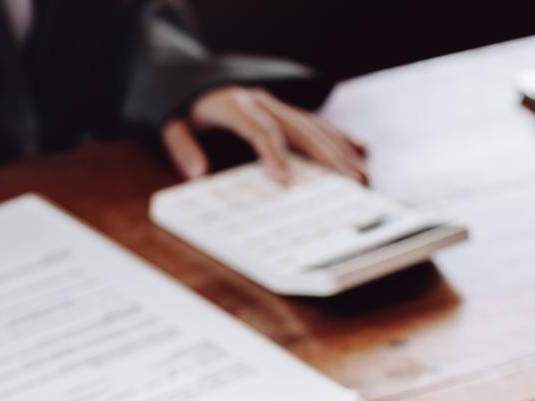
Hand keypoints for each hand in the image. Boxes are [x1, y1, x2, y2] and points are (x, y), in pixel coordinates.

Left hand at [162, 86, 366, 184]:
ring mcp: (276, 104)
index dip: (273, 155)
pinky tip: (361, 150)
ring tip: (362, 176)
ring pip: (314, 126)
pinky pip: (316, 123)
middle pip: (298, 129)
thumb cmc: (183, 111)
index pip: (259, 131)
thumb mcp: (172, 125)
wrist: (193, 82)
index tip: (286, 183)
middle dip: (326, 157)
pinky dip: (339, 136)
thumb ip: (181, 146)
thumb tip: (197, 172)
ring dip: (340, 151)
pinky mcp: (285, 109)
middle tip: (348, 185)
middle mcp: (261, 101)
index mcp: (233, 105)